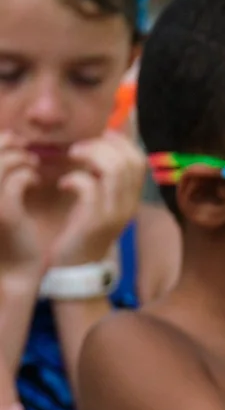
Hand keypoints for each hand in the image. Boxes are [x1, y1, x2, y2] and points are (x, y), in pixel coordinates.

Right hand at [0, 137, 43, 286]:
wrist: (12, 270)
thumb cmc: (5, 235)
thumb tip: (8, 145)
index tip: (11, 139)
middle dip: (6, 143)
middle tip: (25, 146)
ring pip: (0, 163)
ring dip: (20, 158)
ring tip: (33, 164)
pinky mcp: (3, 211)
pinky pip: (17, 180)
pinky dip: (29, 175)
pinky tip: (36, 181)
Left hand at [47, 133, 144, 268]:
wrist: (80, 265)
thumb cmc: (84, 229)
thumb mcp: (100, 201)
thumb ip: (105, 178)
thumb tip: (104, 144)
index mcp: (132, 197)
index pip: (140, 160)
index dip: (121, 141)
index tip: (100, 136)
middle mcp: (129, 204)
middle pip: (128, 161)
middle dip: (102, 145)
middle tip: (80, 149)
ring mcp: (114, 213)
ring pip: (113, 171)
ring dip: (90, 156)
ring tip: (73, 158)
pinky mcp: (95, 221)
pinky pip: (89, 188)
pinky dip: (74, 179)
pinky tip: (64, 185)